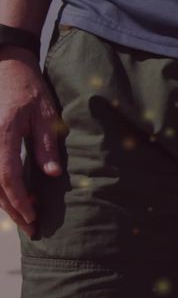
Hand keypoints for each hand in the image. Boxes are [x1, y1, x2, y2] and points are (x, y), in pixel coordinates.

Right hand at [0, 46, 63, 235]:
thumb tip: (52, 176)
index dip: (19, 200)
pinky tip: (19, 197)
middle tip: (32, 229)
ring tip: (27, 218)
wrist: (7, 68)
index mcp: (2, 134)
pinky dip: (3, 188)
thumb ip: (46, 146)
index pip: (7, 176)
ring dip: (7, 201)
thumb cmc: (29, 89)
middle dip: (13, 209)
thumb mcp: (46, 115)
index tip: (32, 217)